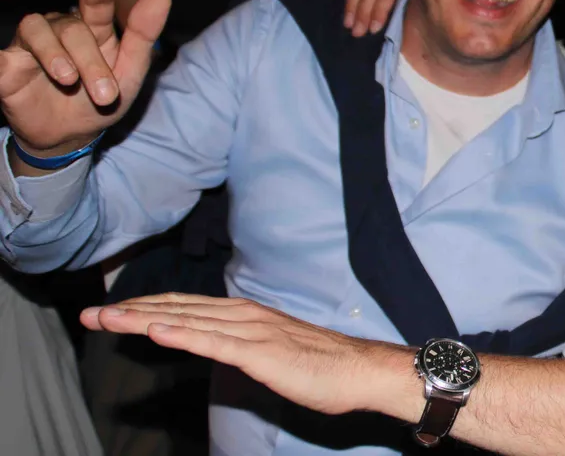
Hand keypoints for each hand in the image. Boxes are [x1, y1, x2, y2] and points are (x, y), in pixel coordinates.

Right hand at [0, 0, 169, 157]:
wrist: (71, 136)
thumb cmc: (101, 99)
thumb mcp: (130, 73)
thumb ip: (144, 36)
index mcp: (94, 29)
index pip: (97, 1)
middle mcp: (61, 30)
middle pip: (73, 29)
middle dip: (91, 61)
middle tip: (106, 94)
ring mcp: (31, 46)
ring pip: (36, 31)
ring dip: (55, 55)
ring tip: (69, 80)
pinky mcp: (6, 67)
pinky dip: (1, 58)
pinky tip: (8, 64)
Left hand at [80, 293, 390, 415]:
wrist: (360, 370)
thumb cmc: (322, 366)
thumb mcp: (271, 353)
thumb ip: (241, 346)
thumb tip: (217, 346)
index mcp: (245, 315)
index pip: (185, 308)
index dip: (145, 309)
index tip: (110, 315)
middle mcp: (244, 315)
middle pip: (178, 309)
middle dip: (131, 312)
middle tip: (91, 316)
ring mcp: (252, 331)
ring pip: (188, 321)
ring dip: (144, 319)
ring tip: (108, 319)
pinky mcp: (261, 352)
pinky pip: (215, 343)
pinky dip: (183, 333)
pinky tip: (157, 331)